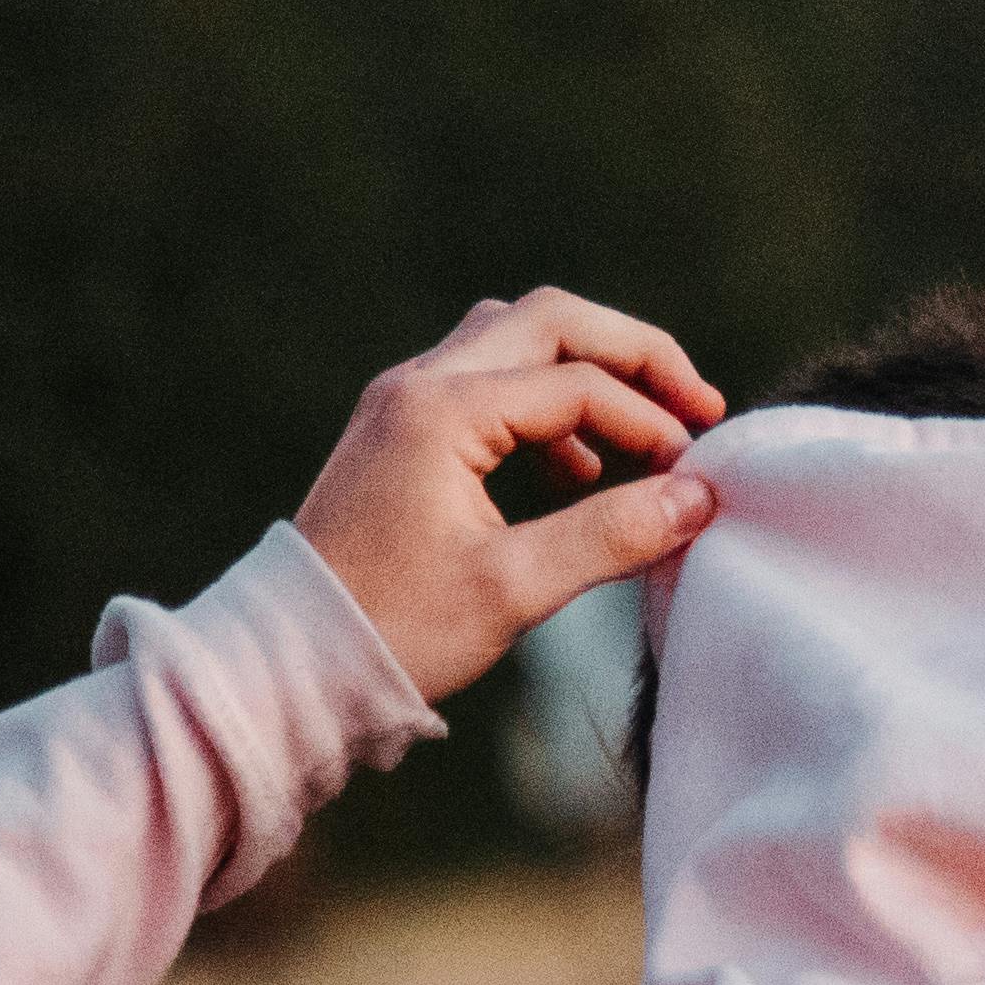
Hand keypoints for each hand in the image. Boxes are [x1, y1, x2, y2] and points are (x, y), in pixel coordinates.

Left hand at [296, 289, 732, 702]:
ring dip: (585, 373)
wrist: (287, 664)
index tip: (696, 477)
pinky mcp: (399, 432)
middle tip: (695, 404)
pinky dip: (545, 407)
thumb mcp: (513, 590)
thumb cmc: (393, 632)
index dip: (651, 422)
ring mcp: (402, 401)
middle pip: (549, 320)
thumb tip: (697, 498)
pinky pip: (488, 383)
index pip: (577, 384)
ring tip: (643, 438)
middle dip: (631, 355)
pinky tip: (576, 474)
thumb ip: (611, 535)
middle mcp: (417, 384)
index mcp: (442, 410)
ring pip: (515, 342)